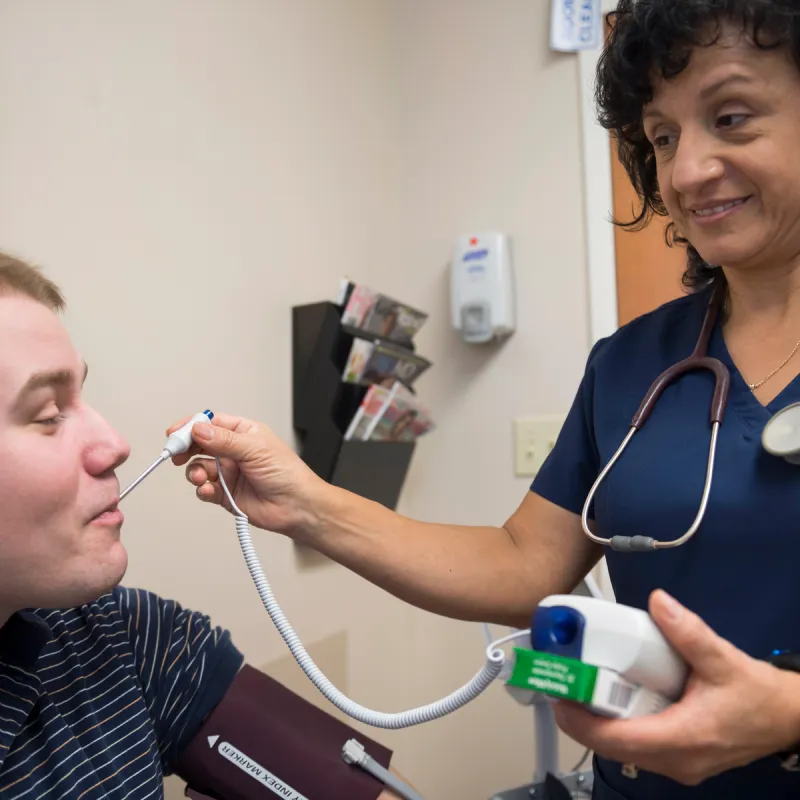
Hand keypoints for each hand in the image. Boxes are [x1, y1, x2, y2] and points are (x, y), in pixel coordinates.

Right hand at [166, 413, 326, 538]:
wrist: (297, 507)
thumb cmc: (287, 474)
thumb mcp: (256, 448)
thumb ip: (224, 440)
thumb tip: (198, 429)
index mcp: (243, 433)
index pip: (210, 423)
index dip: (191, 426)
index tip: (175, 432)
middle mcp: (234, 451)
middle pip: (199, 444)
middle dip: (185, 448)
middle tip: (175, 453)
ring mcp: (228, 473)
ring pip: (198, 467)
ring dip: (194, 471)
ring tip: (200, 476)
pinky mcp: (225, 494)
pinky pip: (204, 489)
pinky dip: (202, 489)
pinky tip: (208, 490)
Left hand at [553, 590, 799, 785]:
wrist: (786, 717)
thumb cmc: (755, 692)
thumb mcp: (722, 658)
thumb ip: (688, 631)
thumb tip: (658, 601)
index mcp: (684, 738)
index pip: (619, 739)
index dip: (582, 720)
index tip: (558, 695)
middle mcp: (677, 761)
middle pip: (613, 747)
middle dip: (581, 718)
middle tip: (561, 683)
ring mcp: (678, 765)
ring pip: (624, 751)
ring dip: (595, 724)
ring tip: (576, 687)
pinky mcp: (679, 759)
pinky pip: (637, 748)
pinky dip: (615, 727)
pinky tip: (605, 699)